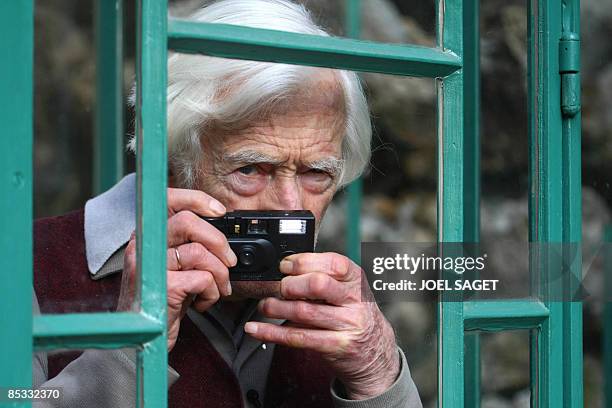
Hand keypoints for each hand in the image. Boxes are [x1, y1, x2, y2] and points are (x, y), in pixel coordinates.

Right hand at [117, 188, 236, 351]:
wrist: (143, 339)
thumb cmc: (163, 301)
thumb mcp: (177, 267)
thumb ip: (191, 246)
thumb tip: (224, 236)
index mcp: (148, 236)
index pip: (167, 200)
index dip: (196, 199)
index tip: (219, 210)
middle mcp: (143, 246)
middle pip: (188, 221)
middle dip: (218, 241)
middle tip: (229, 261)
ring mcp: (149, 267)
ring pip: (199, 252)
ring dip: (220, 273)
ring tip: (218, 288)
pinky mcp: (161, 288)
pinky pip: (202, 278)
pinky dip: (212, 293)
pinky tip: (203, 302)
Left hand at [244, 253, 399, 399]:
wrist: (376, 350)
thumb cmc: (354, 313)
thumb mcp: (349, 289)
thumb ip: (325, 276)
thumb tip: (287, 268)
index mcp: (356, 279)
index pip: (333, 263)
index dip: (304, 262)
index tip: (285, 265)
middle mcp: (355, 300)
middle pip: (318, 285)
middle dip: (290, 285)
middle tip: (279, 288)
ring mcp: (347, 325)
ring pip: (304, 312)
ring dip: (276, 308)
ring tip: (264, 306)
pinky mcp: (335, 346)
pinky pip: (298, 338)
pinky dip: (272, 333)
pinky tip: (256, 329)